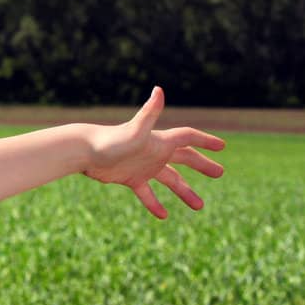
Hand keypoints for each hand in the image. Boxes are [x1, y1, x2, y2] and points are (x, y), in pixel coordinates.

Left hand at [82, 87, 225, 218]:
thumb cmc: (108, 141)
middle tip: (220, 173)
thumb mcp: (135, 130)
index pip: (187, 137)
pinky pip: (146, 193)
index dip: (204, 140)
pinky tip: (163, 216)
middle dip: (202, 164)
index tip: (222, 146)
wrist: (82, 151)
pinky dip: (154, 203)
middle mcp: (153, 152)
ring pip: (169, 180)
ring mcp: (142, 166)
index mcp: (159, 140)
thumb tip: (159, 89)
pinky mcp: (129, 178)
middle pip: (184, 158)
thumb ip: (150, 112)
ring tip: (200, 206)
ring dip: (184, 191)